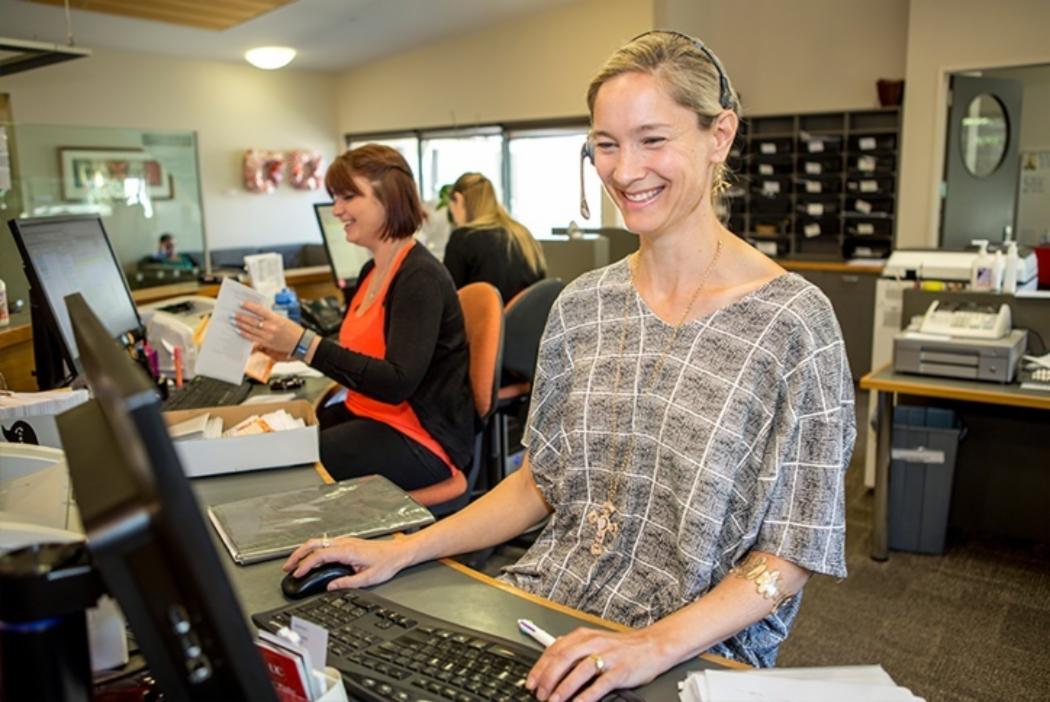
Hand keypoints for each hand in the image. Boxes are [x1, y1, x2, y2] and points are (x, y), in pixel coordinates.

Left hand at [232, 301, 301, 356]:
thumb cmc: (292, 329)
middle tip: (233, 314)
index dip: (249, 306)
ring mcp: (268, 336)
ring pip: (250, 329)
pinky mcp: (266, 343)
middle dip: (241, 317)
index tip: (241, 303)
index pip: (259, 310)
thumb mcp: (282, 319)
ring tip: (233, 321)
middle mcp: (271, 327)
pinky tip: (239, 330)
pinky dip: (244, 334)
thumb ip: (269, 316)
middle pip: (252, 320)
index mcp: (275, 318)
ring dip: (240, 325)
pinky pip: (252, 338)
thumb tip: (255, 311)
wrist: (299, 342)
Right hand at [282, 535, 413, 589]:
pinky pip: (324, 543)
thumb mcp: (368, 579)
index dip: (305, 565)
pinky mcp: (347, 542)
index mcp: (347, 551)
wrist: (398, 552)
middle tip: (287, 567)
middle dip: (297, 555)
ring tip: (294, 564)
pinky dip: (312, 549)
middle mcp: (344, 543)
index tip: (297, 574)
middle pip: (314, 544)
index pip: (319, 555)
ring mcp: (345, 541)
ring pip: (318, 542)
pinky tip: (310, 558)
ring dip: (304, 551)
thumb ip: (347, 583)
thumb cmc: (386, 563)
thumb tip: (330, 587)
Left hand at [526, 627, 668, 701]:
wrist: (652, 645)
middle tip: (540, 694)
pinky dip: (586, 696)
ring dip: (563, 688)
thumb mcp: (594, 642)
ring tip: (553, 701)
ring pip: (580, 670)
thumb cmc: (621, 647)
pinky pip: (600, 684)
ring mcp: (607, 656)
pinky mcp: (620, 671)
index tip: (530, 682)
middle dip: (548, 678)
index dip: (540, 667)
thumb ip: (574, 651)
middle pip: (563, 658)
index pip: (555, 649)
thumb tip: (551, 667)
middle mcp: (593, 643)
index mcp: (584, 636)